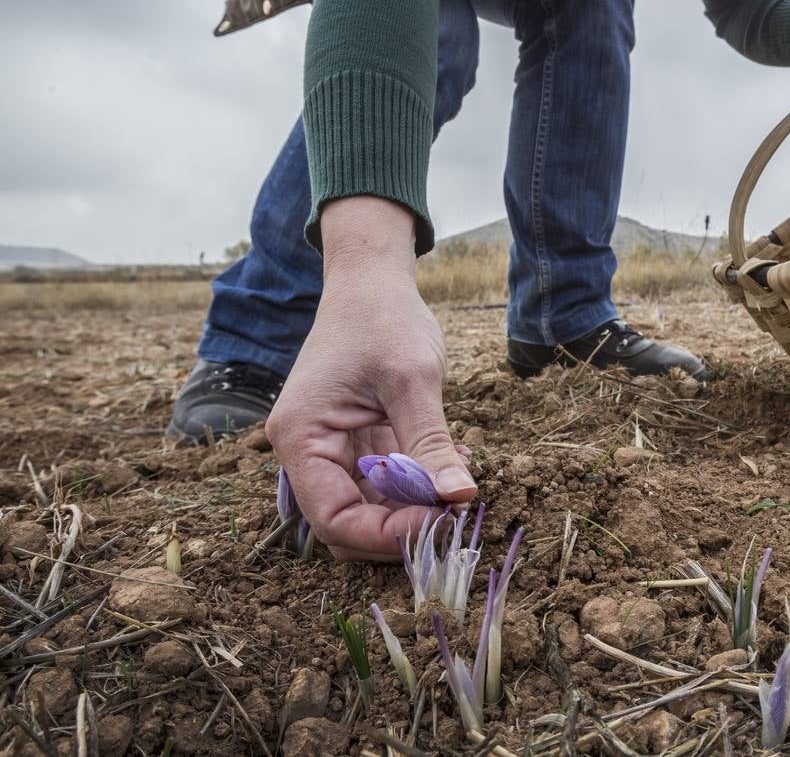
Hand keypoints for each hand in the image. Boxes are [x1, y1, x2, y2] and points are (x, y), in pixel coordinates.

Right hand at [265, 197, 477, 560]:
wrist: (372, 282)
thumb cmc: (383, 319)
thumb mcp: (412, 379)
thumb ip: (430, 443)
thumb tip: (460, 497)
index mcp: (302, 437)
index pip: (333, 519)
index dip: (386, 534)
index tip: (438, 522)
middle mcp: (308, 452)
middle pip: (348, 524)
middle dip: (401, 527)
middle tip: (455, 513)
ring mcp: (331, 450)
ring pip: (368, 510)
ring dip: (413, 509)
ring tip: (457, 486)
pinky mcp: (357, 445)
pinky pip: (383, 486)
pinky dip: (416, 487)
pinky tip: (450, 465)